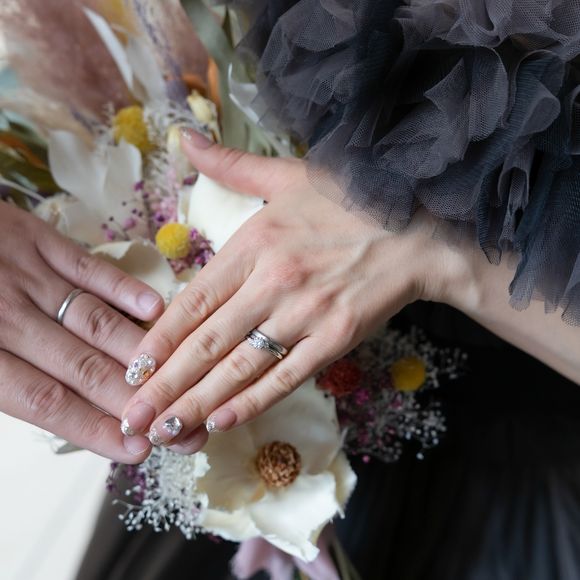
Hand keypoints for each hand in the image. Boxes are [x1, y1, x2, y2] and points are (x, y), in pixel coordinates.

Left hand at [0, 202, 163, 461]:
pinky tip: (155, 310)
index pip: (45, 402)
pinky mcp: (37, 239)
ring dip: (140, 354)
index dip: (93, 427)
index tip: (136, 450)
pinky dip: (123, 288)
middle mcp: (5, 318)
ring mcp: (25, 275)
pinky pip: (87, 267)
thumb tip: (52, 411)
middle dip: (134, 399)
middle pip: (81, 366)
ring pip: (93, 321)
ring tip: (178, 379)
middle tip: (177, 422)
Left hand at [121, 131, 458, 452]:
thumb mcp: (289, 175)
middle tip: (133, 418)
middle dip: (165, 385)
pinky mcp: (336, 338)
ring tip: (166, 432)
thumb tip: (186, 140)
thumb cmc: (352, 201)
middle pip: (207, 341)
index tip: (134, 367)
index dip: (160, 338)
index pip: (195, 299)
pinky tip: (222, 422)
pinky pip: (287, 376)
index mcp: (255, 243)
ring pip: (240, 366)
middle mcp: (273, 281)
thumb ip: (232, 165)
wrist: (417, 232)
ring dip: (198, 403)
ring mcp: (305, 314)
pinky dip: (252, 402)